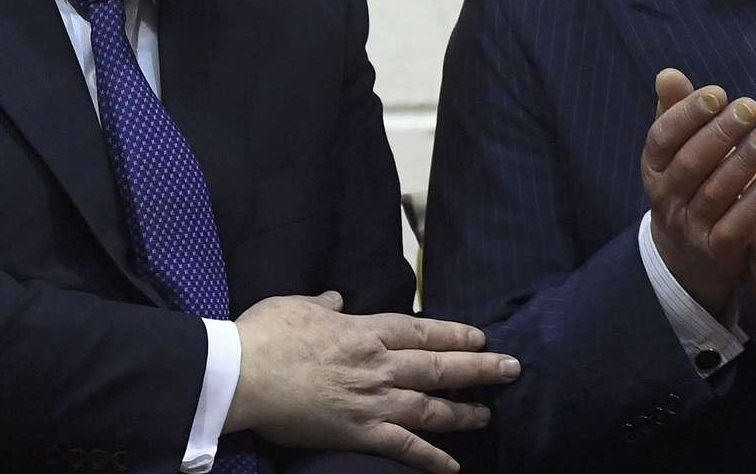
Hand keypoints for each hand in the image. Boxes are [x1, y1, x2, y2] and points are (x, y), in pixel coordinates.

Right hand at [227, 291, 521, 473]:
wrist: (243, 373)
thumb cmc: (267, 334)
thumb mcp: (298, 304)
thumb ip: (326, 303)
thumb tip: (339, 298)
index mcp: (365, 330)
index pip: (422, 331)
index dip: (455, 335)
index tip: (480, 337)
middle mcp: (379, 364)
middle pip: (440, 366)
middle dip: (480, 368)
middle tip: (512, 368)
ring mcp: (373, 400)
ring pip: (431, 407)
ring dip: (464, 412)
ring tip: (488, 414)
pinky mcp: (359, 432)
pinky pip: (405, 448)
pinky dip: (431, 458)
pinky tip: (453, 466)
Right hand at [641, 68, 755, 316]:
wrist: (688, 253)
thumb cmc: (688, 185)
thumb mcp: (677, 149)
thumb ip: (676, 112)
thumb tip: (668, 74)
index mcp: (653, 168)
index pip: (663, 137)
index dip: (688, 114)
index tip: (718, 93)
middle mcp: (665, 198)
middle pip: (690, 163)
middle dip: (720, 133)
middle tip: (750, 107)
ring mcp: (688, 227)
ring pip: (713, 194)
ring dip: (741, 163)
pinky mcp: (714, 251)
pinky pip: (732, 229)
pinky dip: (751, 206)